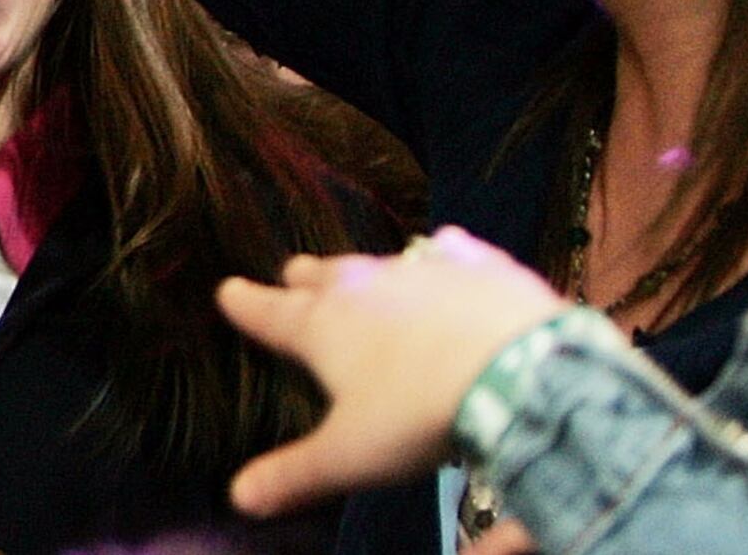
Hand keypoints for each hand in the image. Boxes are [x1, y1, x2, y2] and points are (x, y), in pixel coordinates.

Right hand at [216, 230, 573, 514]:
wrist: (520, 370)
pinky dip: (438, 257)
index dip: (242, 303)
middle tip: (297, 285)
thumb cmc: (420, 414)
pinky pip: (445, 249)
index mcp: (320, 327)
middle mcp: (360, 286)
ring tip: (366, 283)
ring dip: (366, 275)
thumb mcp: (352, 456)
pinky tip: (444, 256)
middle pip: (316, 274)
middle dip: (302, 281)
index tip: (227, 292)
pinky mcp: (473, 262)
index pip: (264, 311)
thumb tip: (237, 498)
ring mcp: (416, 267)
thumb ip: (294, 473)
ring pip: (375, 260)